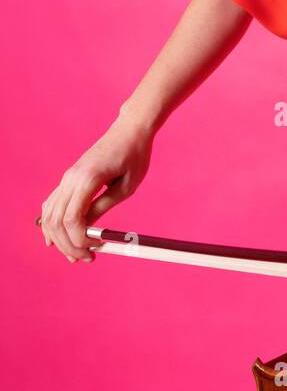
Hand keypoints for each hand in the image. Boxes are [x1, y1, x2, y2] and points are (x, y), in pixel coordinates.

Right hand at [39, 115, 154, 261]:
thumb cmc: (133, 156)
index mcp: (87, 179)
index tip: (94, 250)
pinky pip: (52, 204)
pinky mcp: (68, 179)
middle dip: (68, 244)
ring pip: (49, 214)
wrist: (129, 131)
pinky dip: (51, 223)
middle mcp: (71, 178)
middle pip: (56, 220)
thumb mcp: (126, 187)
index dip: (79, 240)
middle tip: (84, 258)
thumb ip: (104, 207)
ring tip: (74, 253)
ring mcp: (67, 178)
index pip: (72, 219)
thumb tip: (90, 232)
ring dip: (58, 237)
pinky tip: (55, 238)